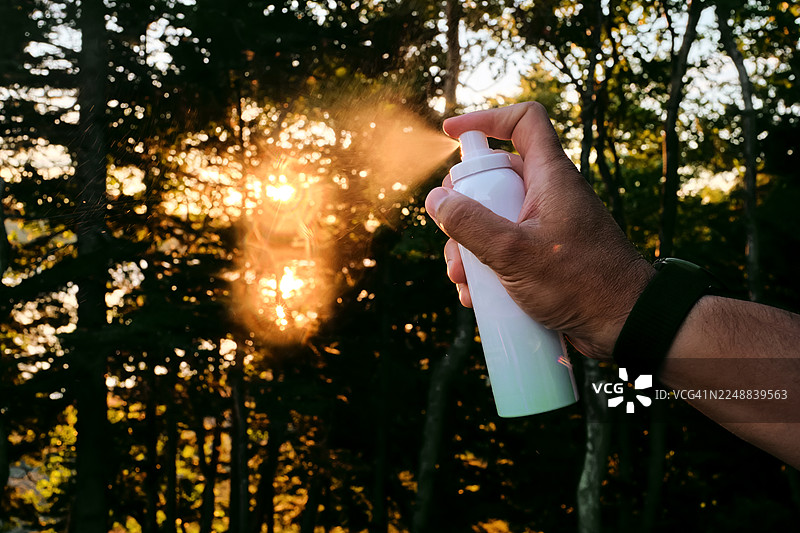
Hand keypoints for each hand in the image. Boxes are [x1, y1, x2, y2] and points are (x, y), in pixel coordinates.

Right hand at [425, 102, 654, 358]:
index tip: (452, 132)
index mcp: (551, 177)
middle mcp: (550, 196)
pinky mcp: (547, 257)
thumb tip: (436, 200)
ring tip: (462, 279)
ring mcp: (548, 227)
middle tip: (451, 236)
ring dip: (469, 247)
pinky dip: (487, 268)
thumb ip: (471, 224)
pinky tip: (475, 297)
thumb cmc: (580, 284)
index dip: (486, 119)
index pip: (524, 122)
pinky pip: (507, 250)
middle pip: (494, 179)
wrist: (625, 325)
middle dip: (463, 208)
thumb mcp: (513, 253)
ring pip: (495, 220)